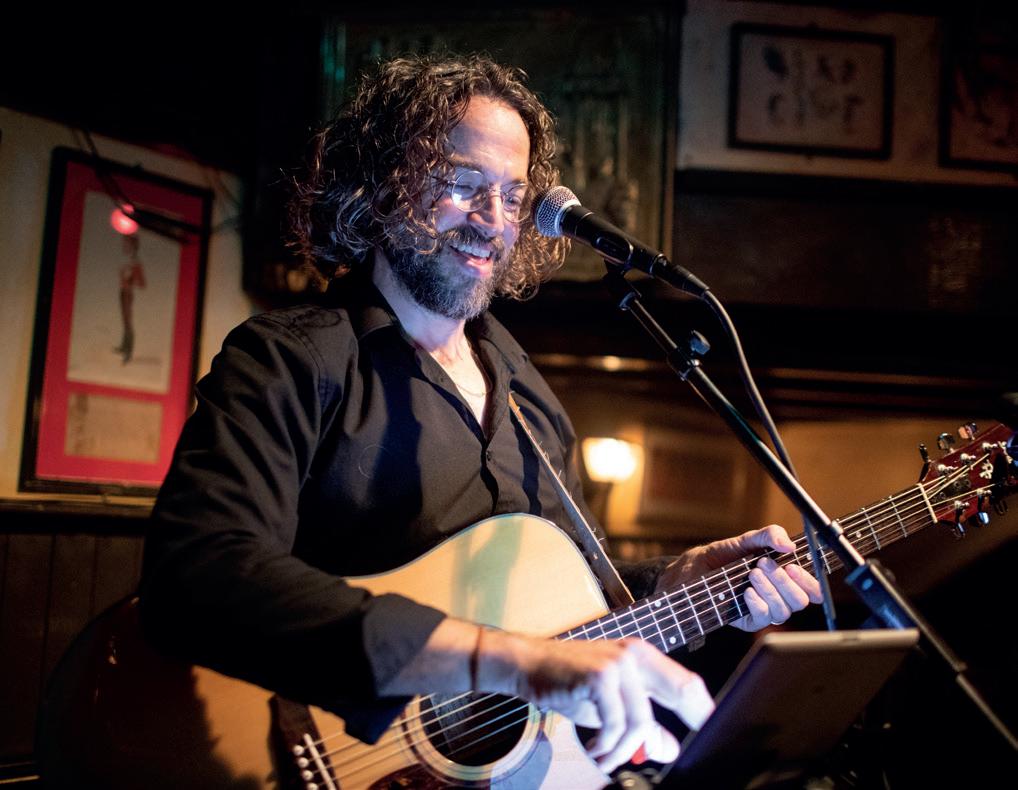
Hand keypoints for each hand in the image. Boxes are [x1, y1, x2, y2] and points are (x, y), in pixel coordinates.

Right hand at [477, 630, 713, 774]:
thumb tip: (671, 748)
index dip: (704, 711)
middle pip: (683, 690)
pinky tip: (595, 749)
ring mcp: (619, 662)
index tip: (713, 737)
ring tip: (605, 758)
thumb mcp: (610, 708)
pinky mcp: (600, 675)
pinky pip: (615, 724)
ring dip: (624, 750)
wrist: (528, 665)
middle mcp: (636, 654)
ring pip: (642, 721)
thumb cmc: (569, 684)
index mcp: (643, 657)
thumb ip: (642, 724)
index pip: (687, 684)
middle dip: (691, 724)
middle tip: (677, 755)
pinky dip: (606, 746)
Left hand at [657, 525, 822, 631]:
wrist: (692, 569)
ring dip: (770, 590)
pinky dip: (757, 603)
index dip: (810, 581)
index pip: (811, 588)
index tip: (793, 566)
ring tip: (751, 574)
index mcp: (783, 578)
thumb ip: (767, 536)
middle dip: (785, 582)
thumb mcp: (744, 540)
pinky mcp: (747, 620)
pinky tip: (746, 591)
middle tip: (764, 565)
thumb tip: (788, 545)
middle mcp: (777, 596)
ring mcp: (763, 609)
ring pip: (783, 611)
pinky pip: (762, 619)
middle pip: (800, 601)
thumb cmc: (721, 556)